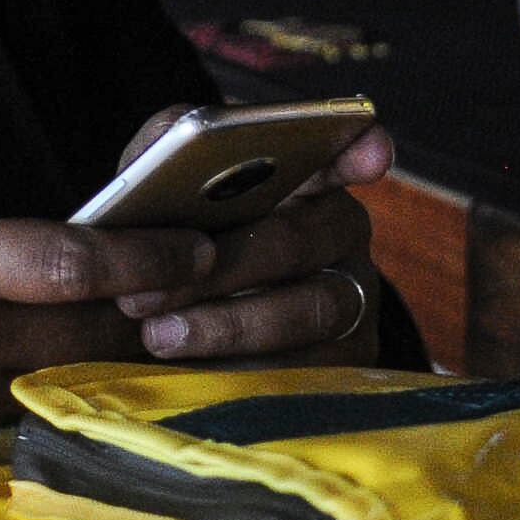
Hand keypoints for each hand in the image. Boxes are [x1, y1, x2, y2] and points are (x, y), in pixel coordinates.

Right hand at [0, 154, 223, 482]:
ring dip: (105, 345)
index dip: (147, 249)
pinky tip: (52, 358)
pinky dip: (46, 380)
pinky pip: (18, 403)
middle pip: (96, 328)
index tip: (196, 243)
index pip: (71, 258)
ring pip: (66, 371)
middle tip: (199, 281)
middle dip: (156, 305)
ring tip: (139, 313)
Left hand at [107, 105, 396, 364]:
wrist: (167, 331)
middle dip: (227, 265)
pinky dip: (248, 373)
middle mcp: (339, 231)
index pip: (340, 152)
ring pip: (311, 309)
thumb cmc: (172, 247)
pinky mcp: (348, 360)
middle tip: (152, 291)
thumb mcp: (163, 189)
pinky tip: (195, 372)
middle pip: (300, 240)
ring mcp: (353, 297)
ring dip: (231, 325)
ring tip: (161, 335)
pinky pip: (310, 371)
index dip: (356, 152)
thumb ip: (165, 150)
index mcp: (302, 177)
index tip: (368, 157)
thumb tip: (169, 146)